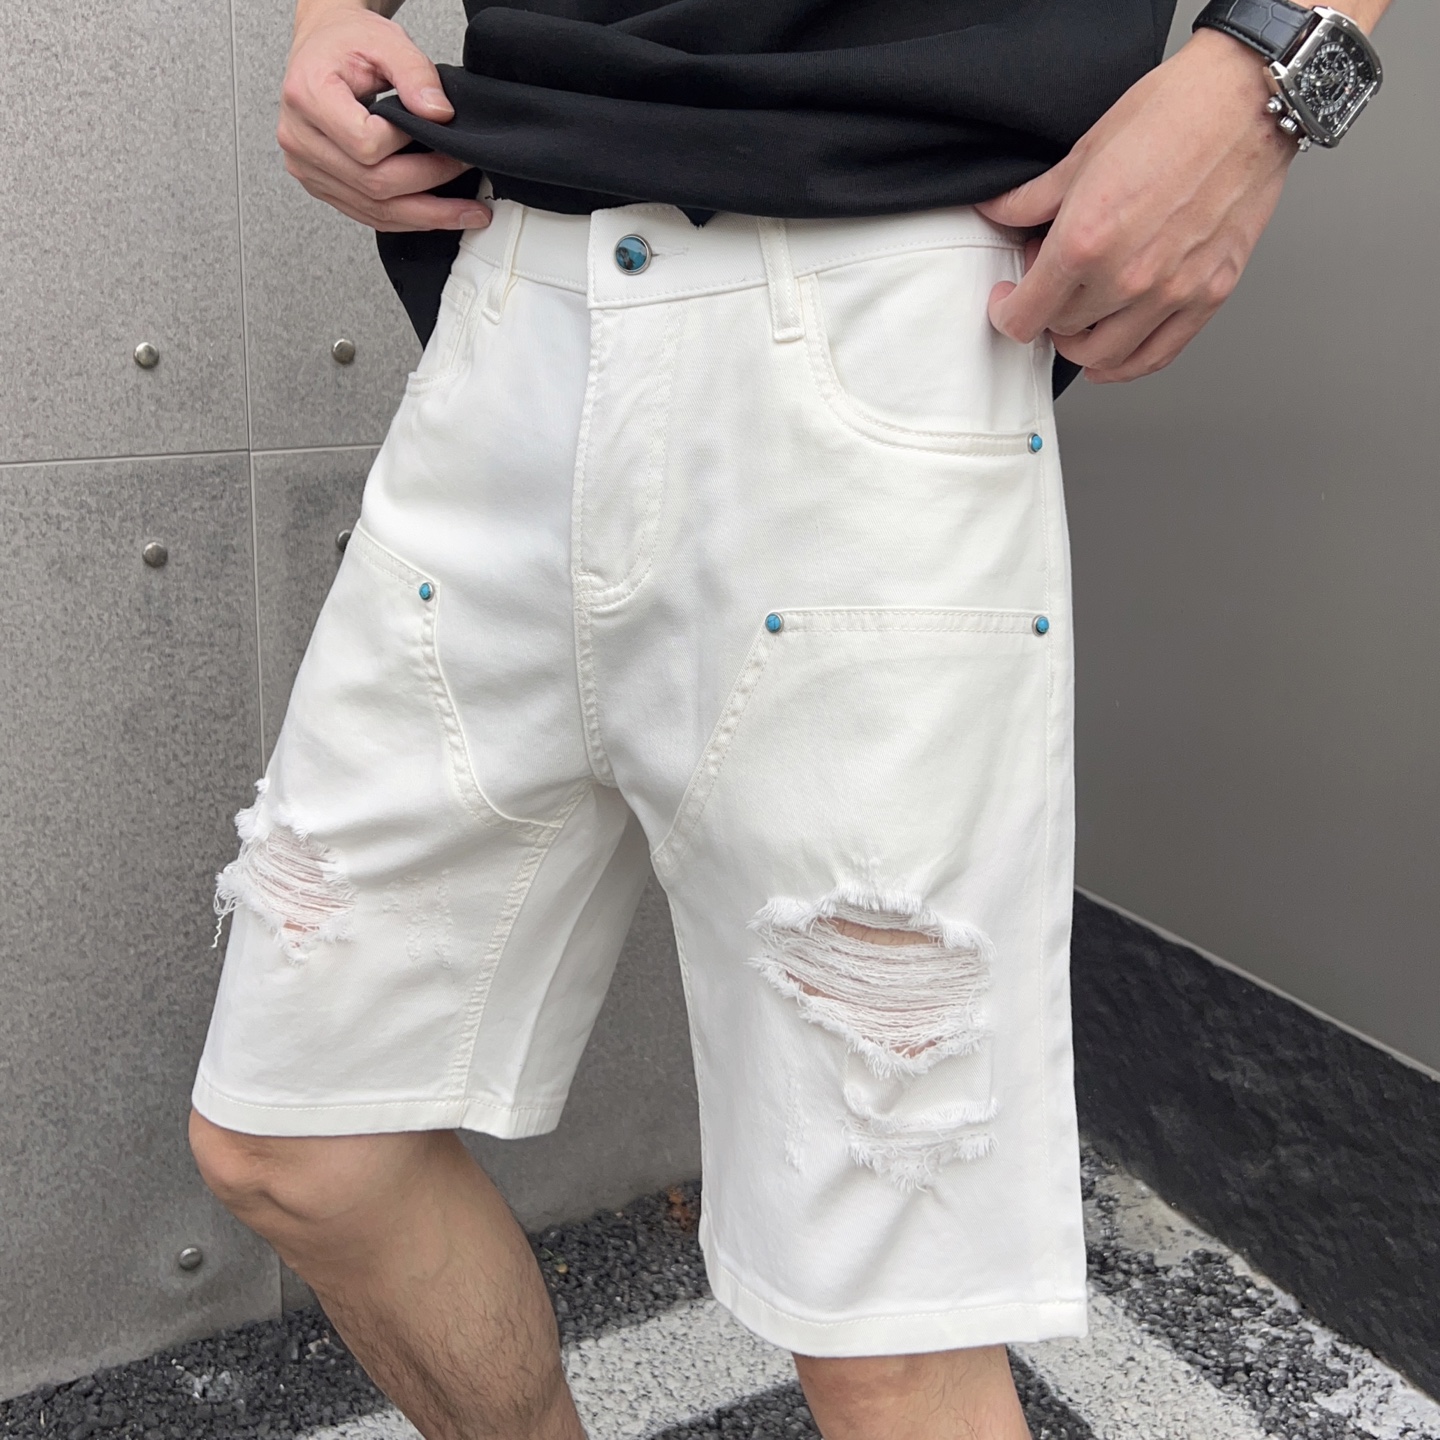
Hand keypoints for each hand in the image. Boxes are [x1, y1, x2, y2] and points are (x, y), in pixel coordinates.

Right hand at [277, 0, 490, 231]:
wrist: (323, 49)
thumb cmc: (345, 42)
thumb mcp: (385, 40)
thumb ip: (415, 73)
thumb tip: (440, 115)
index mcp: (308, 96)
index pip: (366, 144)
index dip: (406, 143)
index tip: (436, 132)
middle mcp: (300, 139)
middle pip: (374, 184)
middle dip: (430, 184)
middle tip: (466, 172)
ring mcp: (307, 168)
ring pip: (374, 211)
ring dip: (426, 216)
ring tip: (466, 213)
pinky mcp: (320, 185)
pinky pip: (367, 215)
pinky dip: (406, 218)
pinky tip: (435, 215)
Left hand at [976, 30, 1296, 383]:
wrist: (1247, 99)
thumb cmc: (1174, 114)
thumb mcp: (1084, 153)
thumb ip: (1032, 198)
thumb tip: (998, 213)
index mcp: (1085, 241)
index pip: (1025, 317)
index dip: (1007, 312)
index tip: (1008, 301)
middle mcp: (1127, 276)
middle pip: (1062, 332)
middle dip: (1047, 310)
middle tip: (1055, 278)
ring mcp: (1172, 292)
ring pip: (1104, 356)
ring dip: (1082, 342)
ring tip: (1081, 314)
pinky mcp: (1209, 294)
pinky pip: (1156, 356)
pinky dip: (1127, 363)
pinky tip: (1113, 350)